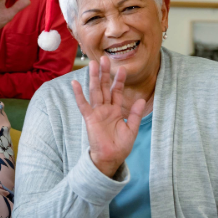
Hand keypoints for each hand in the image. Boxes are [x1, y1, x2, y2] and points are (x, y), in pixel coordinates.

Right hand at [71, 56, 146, 176]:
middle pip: (104, 87)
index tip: (122, 69)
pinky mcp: (89, 118)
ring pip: (94, 91)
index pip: (117, 92)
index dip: (119, 81)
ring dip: (94, 78)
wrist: (111, 158)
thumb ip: (135, 114)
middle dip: (104, 73)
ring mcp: (97, 112)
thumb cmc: (120, 146)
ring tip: (93, 64)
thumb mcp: (132, 129)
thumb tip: (142, 100)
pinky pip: (83, 104)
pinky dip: (79, 94)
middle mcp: (105, 108)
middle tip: (104, 59)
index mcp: (115, 110)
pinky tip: (75, 83)